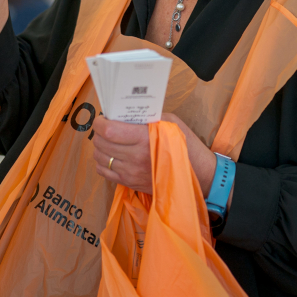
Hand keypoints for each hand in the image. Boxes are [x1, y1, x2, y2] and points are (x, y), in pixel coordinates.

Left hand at [92, 112, 216, 197]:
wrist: (198, 173)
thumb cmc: (186, 144)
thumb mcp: (170, 123)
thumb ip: (146, 117)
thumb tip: (125, 114)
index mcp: (144, 139)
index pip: (109, 131)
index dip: (100, 122)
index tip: (103, 118)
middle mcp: (134, 157)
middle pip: (101, 144)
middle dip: (99, 133)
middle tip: (105, 127)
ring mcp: (131, 173)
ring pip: (100, 158)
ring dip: (100, 147)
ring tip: (108, 140)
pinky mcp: (130, 183)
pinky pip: (105, 172)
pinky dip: (103, 162)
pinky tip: (111, 155)